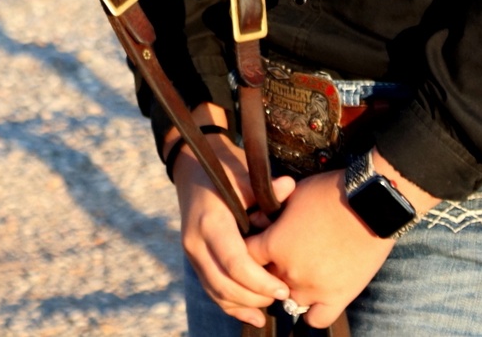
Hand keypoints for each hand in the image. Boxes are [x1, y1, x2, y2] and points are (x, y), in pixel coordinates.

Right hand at [173, 134, 296, 328]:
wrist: (193, 166)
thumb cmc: (224, 168)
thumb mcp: (242, 173)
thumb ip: (264, 188)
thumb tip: (289, 187)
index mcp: (210, 221)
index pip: (234, 262)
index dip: (259, 281)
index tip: (283, 288)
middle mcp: (196, 242)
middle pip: (224, 284)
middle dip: (254, 297)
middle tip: (283, 297)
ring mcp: (192, 253)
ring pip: (216, 292)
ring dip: (243, 305)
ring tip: (271, 308)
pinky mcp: (195, 260)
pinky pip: (211, 289)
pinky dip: (231, 305)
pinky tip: (254, 316)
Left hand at [244, 154, 437, 328]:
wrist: (370, 203)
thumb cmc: (331, 191)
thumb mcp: (295, 192)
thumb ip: (274, 210)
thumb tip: (259, 218)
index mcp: (274, 244)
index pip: (247, 256)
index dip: (251, 249)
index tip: (259, 243)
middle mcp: (288, 272)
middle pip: (266, 280)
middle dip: (271, 268)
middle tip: (285, 254)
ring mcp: (313, 289)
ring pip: (289, 300)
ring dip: (292, 287)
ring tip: (305, 270)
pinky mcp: (337, 298)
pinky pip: (316, 319)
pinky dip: (313, 310)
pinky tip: (317, 295)